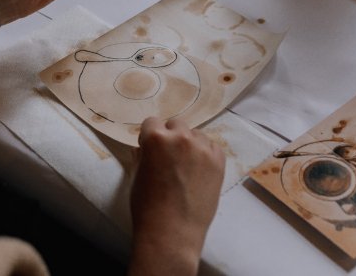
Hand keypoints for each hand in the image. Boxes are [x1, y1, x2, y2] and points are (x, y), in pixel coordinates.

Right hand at [128, 118, 224, 275]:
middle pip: (176, 124)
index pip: (152, 122)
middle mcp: (181, 137)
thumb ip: (142, 155)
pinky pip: (212, 147)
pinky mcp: (219, 161)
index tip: (151, 149)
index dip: (150, 136)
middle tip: (169, 158)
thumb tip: (145, 147)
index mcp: (156, 138)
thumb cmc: (147, 206)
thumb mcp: (136, 175)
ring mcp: (203, 148)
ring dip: (190, 145)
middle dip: (171, 136)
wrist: (172, 233)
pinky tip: (198, 172)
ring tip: (186, 167)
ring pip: (196, 135)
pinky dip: (205, 155)